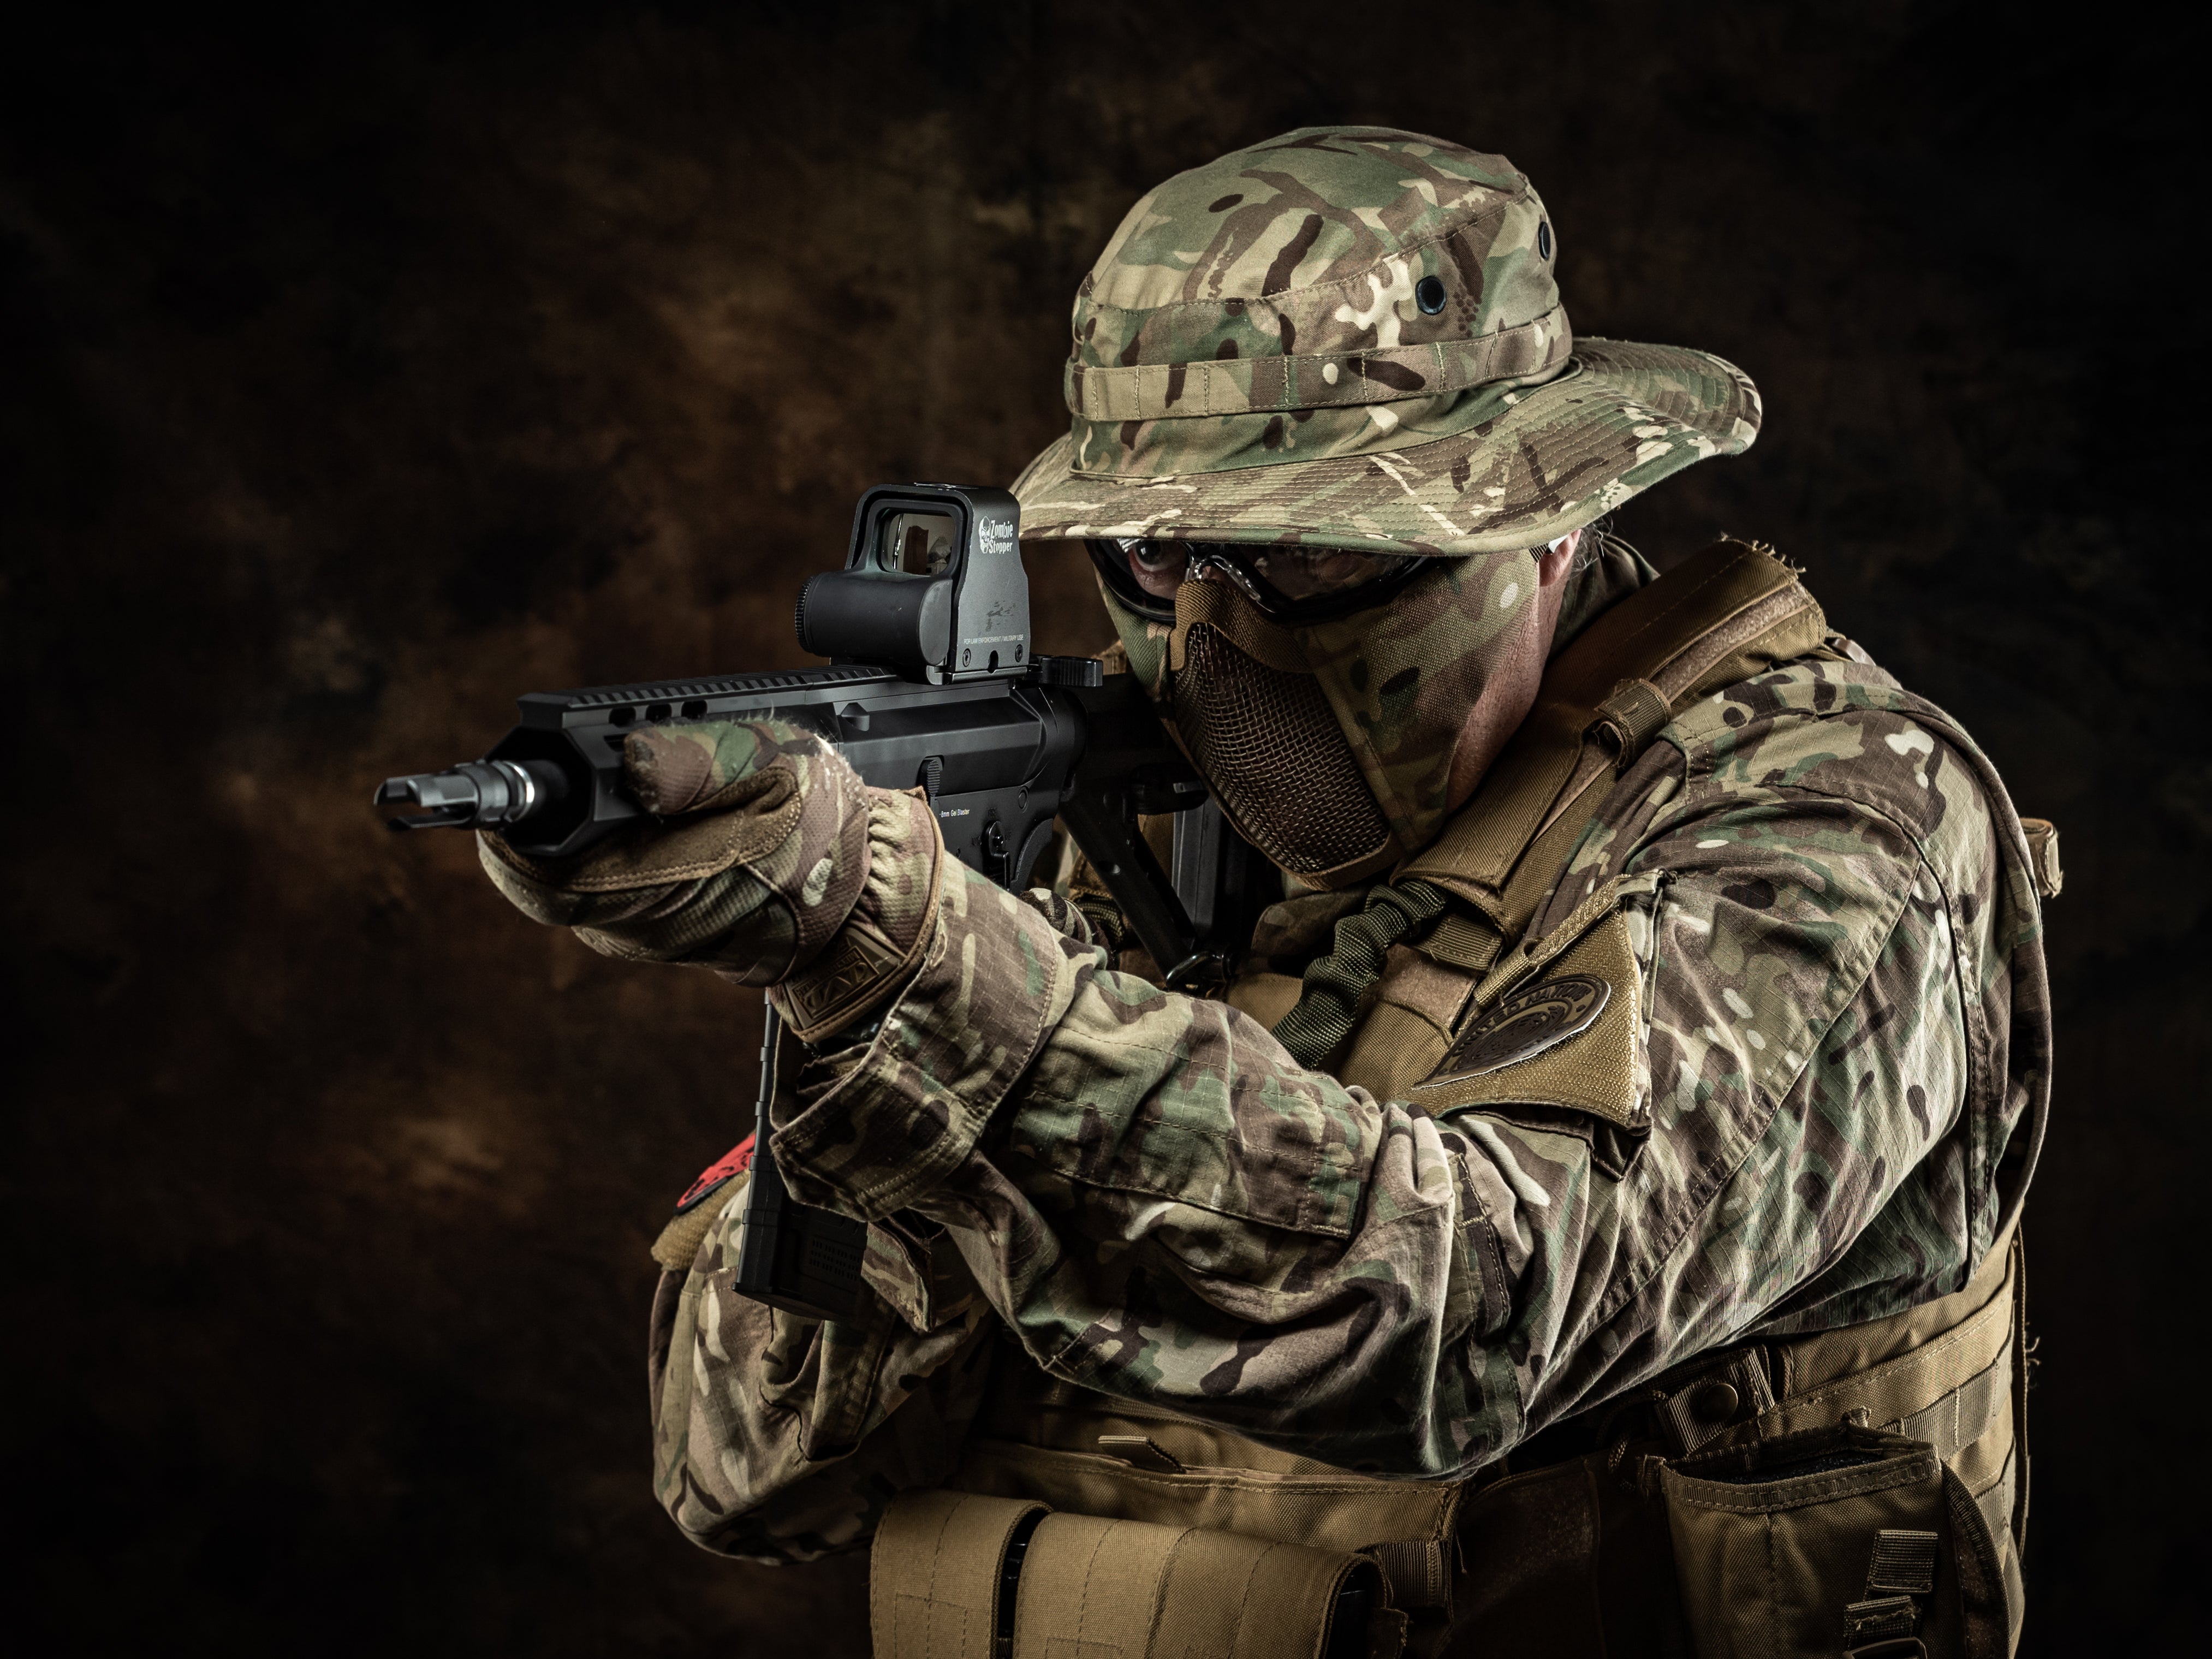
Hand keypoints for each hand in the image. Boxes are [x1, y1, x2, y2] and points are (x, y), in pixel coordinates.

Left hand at [477, 719, 941, 1039]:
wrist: (868, 902)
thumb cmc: (825, 834)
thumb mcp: (776, 772)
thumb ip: (699, 762)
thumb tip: (628, 760)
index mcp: (655, 882)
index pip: (535, 870)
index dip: (507, 825)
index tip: (503, 779)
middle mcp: (637, 924)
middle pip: (546, 871)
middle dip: (553, 817)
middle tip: (572, 761)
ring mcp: (648, 936)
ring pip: (576, 881)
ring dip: (585, 833)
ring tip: (629, 786)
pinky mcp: (662, 934)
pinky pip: (609, 891)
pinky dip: (616, 852)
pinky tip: (658, 821)